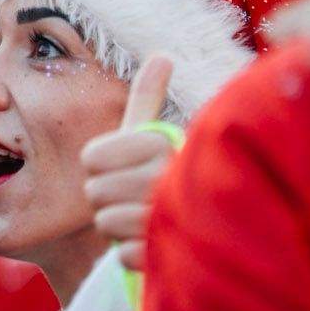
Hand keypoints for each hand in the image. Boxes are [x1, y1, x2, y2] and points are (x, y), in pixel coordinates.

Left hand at [81, 55, 175, 271]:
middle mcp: (168, 173)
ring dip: (121, 229)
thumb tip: (162, 55)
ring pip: (106, 223)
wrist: (218, 234)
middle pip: (93, 192)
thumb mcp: (155, 139)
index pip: (91, 158)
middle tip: (138, 200)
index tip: (127, 169)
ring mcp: (172, 216)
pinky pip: (122, 253)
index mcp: (161, 142)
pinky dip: (134, 255)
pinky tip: (158, 248)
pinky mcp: (173, 255)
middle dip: (108, 200)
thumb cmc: (168, 181)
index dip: (100, 168)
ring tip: (150, 222)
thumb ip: (149, 99)